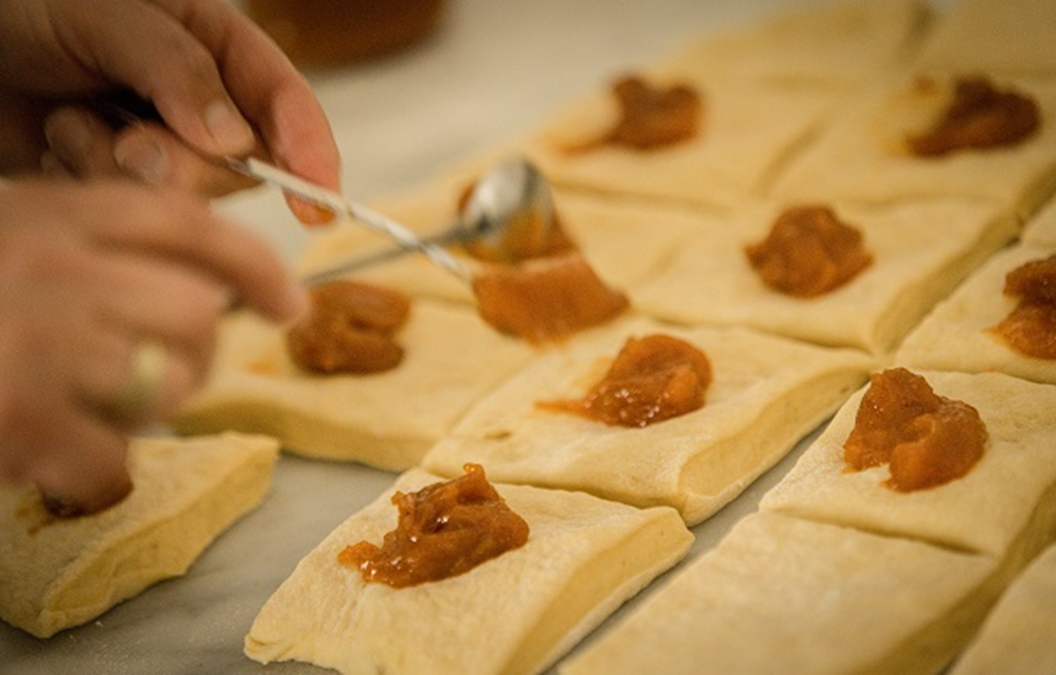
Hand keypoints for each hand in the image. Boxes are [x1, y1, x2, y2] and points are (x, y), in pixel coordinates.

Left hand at [0, 0, 339, 223]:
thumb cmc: (29, 6)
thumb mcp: (106, 15)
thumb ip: (174, 67)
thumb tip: (232, 139)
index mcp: (219, 48)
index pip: (286, 104)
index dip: (311, 155)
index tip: (315, 206)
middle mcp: (204, 103)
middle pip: (240, 168)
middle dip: (182, 165)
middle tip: (124, 138)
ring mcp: (165, 145)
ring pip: (186, 197)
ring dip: (119, 169)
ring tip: (71, 125)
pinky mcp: (123, 179)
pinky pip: (130, 209)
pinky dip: (88, 183)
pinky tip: (59, 148)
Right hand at [0, 179, 306, 512]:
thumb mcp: (13, 237)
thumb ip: (90, 250)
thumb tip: (200, 294)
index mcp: (50, 212)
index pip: (187, 225)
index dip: (255, 264)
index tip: (291, 302)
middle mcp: (51, 268)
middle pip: (193, 310)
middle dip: (197, 354)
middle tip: (164, 374)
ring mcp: (35, 344)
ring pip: (170, 382)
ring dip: (148, 408)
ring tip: (90, 405)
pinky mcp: (20, 419)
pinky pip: (114, 459)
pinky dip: (94, 470)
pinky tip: (49, 455)